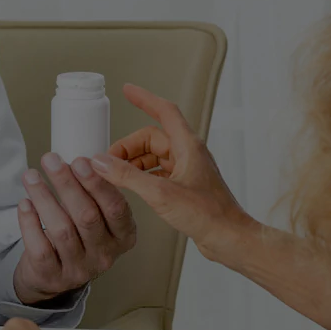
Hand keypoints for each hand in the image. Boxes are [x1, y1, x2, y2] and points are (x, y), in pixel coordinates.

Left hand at [13, 153, 136, 304]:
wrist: (53, 274)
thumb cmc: (77, 236)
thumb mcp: (95, 216)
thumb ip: (93, 193)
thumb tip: (79, 160)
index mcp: (122, 236)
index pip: (116, 208)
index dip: (98, 183)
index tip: (80, 160)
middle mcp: (105, 255)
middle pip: (87, 216)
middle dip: (67, 184)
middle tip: (51, 160)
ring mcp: (79, 269)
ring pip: (62, 230)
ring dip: (44, 198)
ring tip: (31, 176)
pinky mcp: (53, 277)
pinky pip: (40, 247)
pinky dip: (30, 222)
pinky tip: (25, 203)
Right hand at [90, 84, 258, 261]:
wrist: (229, 238)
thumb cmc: (208, 215)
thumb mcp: (161, 193)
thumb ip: (128, 177)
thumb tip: (102, 163)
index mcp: (188, 146)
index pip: (164, 111)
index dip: (144, 99)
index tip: (128, 91)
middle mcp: (189, 154)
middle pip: (152, 138)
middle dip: (128, 146)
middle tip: (108, 161)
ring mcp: (188, 170)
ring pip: (155, 156)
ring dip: (134, 163)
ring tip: (116, 175)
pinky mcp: (186, 187)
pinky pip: (159, 172)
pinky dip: (143, 176)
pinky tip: (132, 187)